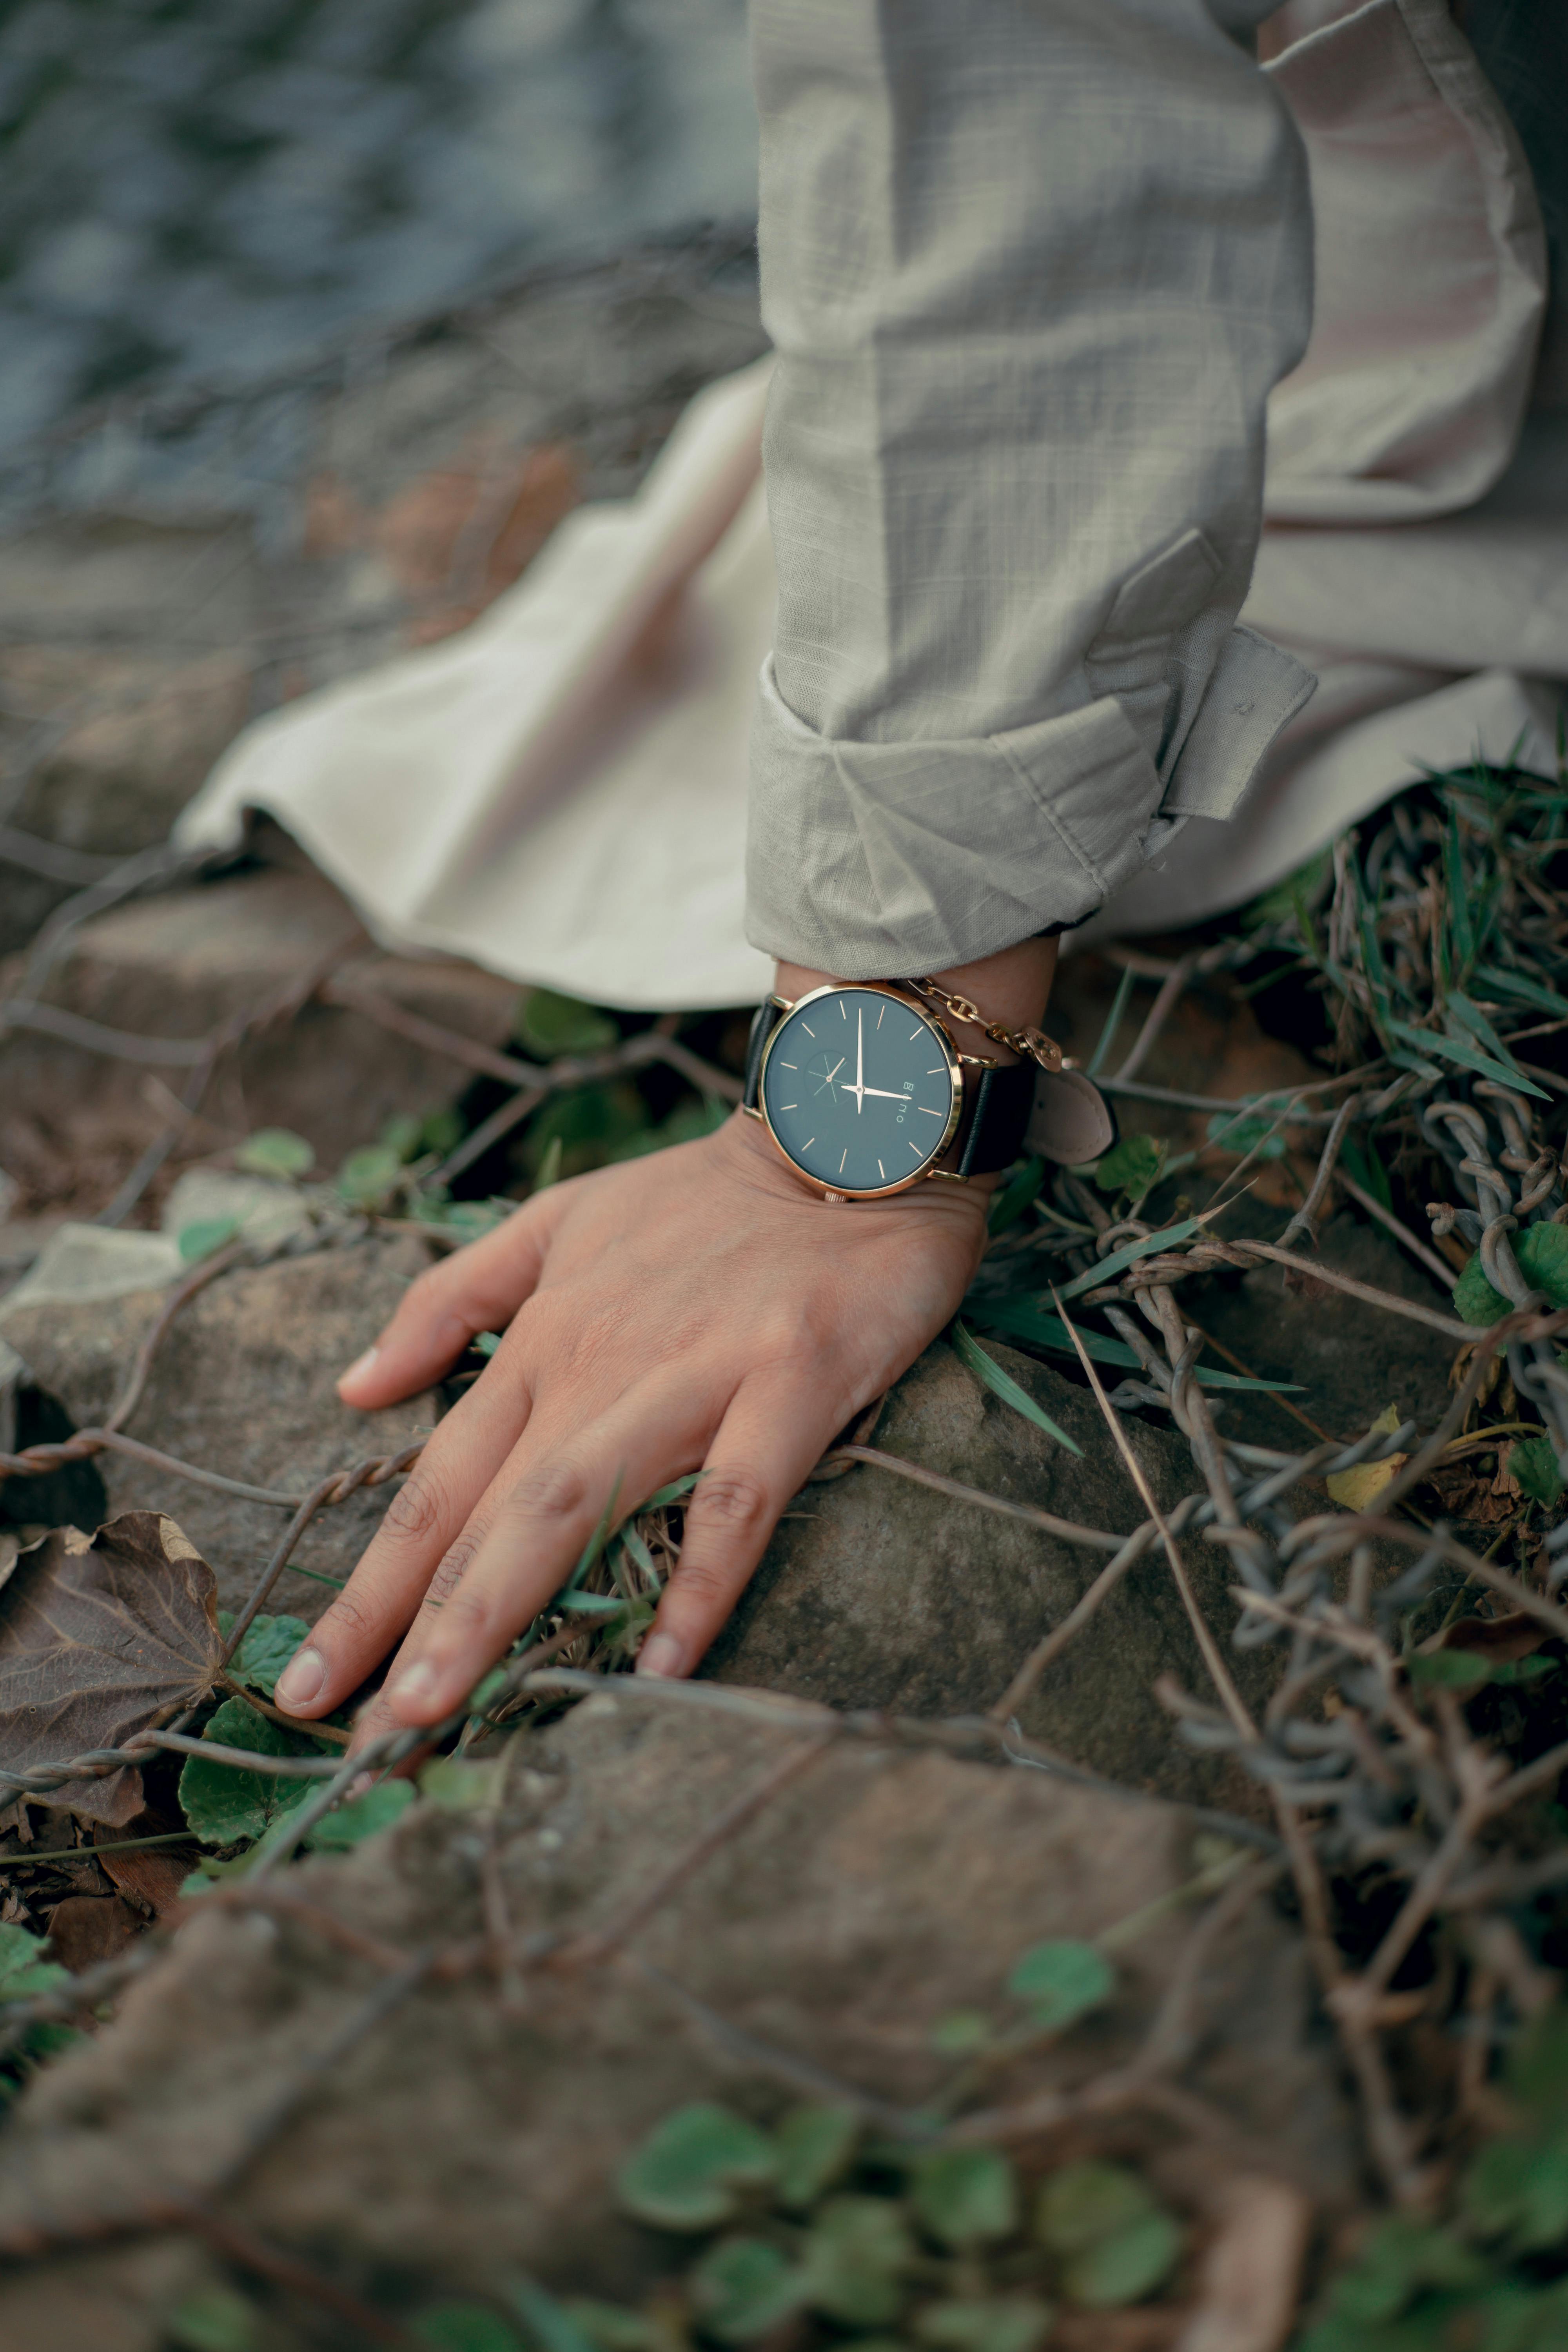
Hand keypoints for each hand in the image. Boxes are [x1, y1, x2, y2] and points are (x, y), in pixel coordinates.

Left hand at [273, 1111, 989, 1746]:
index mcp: (543, 1340)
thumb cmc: (704, 1196)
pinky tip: (663, 1665)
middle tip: (362, 1739)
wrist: (847, 1129)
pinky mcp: (791, 1376)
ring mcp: (695, 1371)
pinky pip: (737, 1494)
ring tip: (446, 1708)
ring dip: (504, 1607)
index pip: (435, 1484)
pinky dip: (700, 1578)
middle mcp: (598, 1363)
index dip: (369, 1589)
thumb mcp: (556, 1220)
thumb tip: (355, 1383)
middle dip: (413, 1626)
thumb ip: (455, 1296)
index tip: (309, 1685)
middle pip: (487, 1511)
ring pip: (578, 1502)